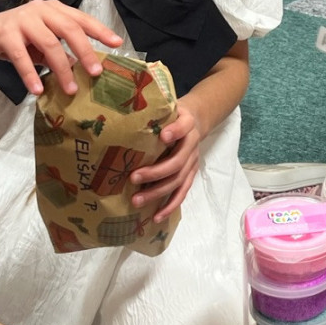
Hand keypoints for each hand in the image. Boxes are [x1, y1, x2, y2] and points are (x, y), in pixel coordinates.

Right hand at [0, 0, 120, 96]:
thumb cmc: (16, 39)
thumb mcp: (42, 44)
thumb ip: (61, 52)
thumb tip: (83, 67)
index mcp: (54, 9)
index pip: (81, 19)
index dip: (100, 31)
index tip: (117, 44)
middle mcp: (40, 10)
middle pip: (69, 29)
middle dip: (85, 51)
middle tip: (95, 72)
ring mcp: (22, 20)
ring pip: (49, 44)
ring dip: (61, 68)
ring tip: (70, 89)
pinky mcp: (4, 34)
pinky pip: (21, 57)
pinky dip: (31, 75)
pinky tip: (37, 90)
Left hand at [130, 101, 201, 220]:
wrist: (197, 121)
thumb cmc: (174, 115)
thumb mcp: (168, 108)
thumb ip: (155, 114)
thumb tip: (128, 122)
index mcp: (187, 124)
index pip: (183, 127)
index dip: (175, 132)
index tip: (162, 136)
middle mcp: (192, 145)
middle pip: (177, 162)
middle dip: (155, 172)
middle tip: (133, 178)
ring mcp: (192, 162)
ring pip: (177, 181)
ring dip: (158, 192)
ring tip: (137, 200)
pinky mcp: (190, 174)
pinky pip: (182, 193)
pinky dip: (170, 206)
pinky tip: (157, 216)